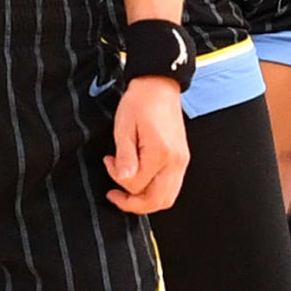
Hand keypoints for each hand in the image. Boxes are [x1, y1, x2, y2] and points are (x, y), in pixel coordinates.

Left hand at [107, 77, 187, 214]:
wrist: (158, 86)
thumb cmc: (139, 103)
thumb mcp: (123, 129)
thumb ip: (125, 158)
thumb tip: (124, 179)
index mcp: (160, 153)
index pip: (137, 185)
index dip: (117, 179)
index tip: (108, 162)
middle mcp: (175, 161)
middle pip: (156, 200)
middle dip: (133, 204)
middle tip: (115, 195)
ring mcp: (181, 161)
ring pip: (167, 198)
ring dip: (146, 202)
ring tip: (127, 193)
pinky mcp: (182, 159)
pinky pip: (172, 187)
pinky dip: (156, 192)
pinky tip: (142, 182)